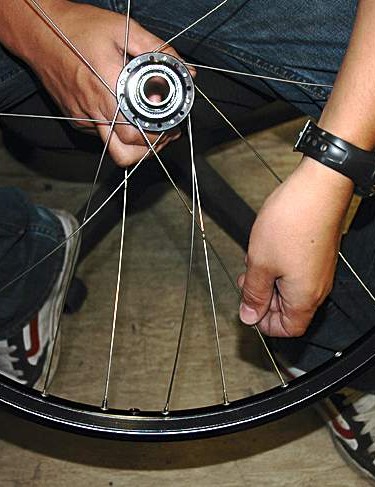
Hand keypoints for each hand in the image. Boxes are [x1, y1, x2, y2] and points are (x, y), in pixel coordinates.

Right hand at [18, 1, 186, 164]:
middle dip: (152, 147)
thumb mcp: (123, 30)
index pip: (140, 134)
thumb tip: (185, 69)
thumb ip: (158, 51)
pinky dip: (118, 131)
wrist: (38, 31)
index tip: (173, 127)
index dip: (160, 136)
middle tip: (166, 133)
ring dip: (135, 148)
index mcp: (110, 92)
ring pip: (114, 151)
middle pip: (128, 153)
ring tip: (149, 131)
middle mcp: (95, 111)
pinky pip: (102, 136)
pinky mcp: (77, 120)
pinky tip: (126, 114)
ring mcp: (84, 119)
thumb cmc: (78, 28)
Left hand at [238, 157, 353, 336]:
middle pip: (289, 310)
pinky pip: (296, 272)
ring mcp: (319, 270)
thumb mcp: (260, 263)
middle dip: (263, 299)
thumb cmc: (293, 221)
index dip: (265, 324)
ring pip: (290, 289)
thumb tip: (248, 315)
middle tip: (246, 281)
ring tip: (254, 262)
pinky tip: (266, 250)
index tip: (249, 309)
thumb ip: (254, 293)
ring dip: (268, 280)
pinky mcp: (317, 254)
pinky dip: (278, 267)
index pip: (288, 329)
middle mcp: (316, 287)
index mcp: (304, 297)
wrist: (317, 188)